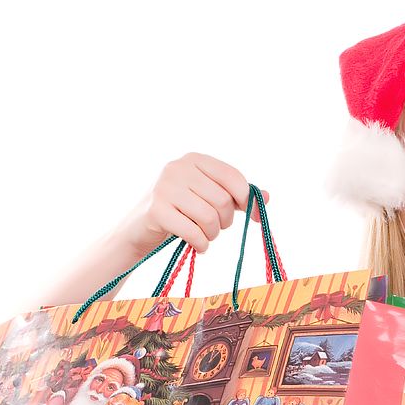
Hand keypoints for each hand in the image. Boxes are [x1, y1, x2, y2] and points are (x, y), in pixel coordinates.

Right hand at [115, 153, 268, 255]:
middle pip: (222, 200)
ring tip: (205, 236)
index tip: (253, 216)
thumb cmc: (180, 212)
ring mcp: (164, 187)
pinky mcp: (156, 210)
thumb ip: (237, 196)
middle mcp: (178, 167)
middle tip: (215, 228)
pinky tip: (198, 245)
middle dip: (225, 221)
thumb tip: (266, 197)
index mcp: (194, 159)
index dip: (247, 199)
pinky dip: (201, 244)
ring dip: (212, 234)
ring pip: (209, 217)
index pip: (233, 176)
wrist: (138, 230)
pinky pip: (193, 232)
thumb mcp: (208, 198)